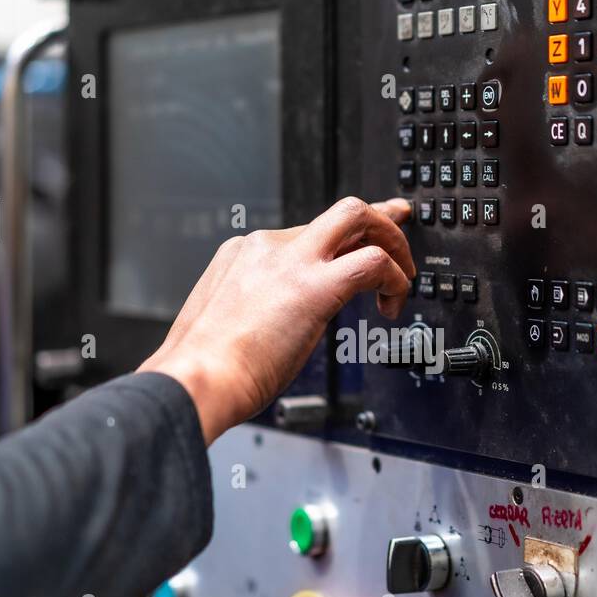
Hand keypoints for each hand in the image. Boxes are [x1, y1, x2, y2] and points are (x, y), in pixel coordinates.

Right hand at [139, 197, 414, 444]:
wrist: (194, 382)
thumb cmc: (203, 372)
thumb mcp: (224, 325)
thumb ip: (253, 313)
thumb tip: (276, 328)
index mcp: (243, 255)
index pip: (307, 233)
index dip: (341, 244)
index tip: (358, 248)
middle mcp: (266, 248)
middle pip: (338, 213)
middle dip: (378, 222)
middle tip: (399, 242)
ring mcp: (289, 263)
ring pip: (358, 218)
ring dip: (392, 244)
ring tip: (403, 278)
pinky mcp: (313, 288)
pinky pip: (373, 263)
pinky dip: (394, 279)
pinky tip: (393, 303)